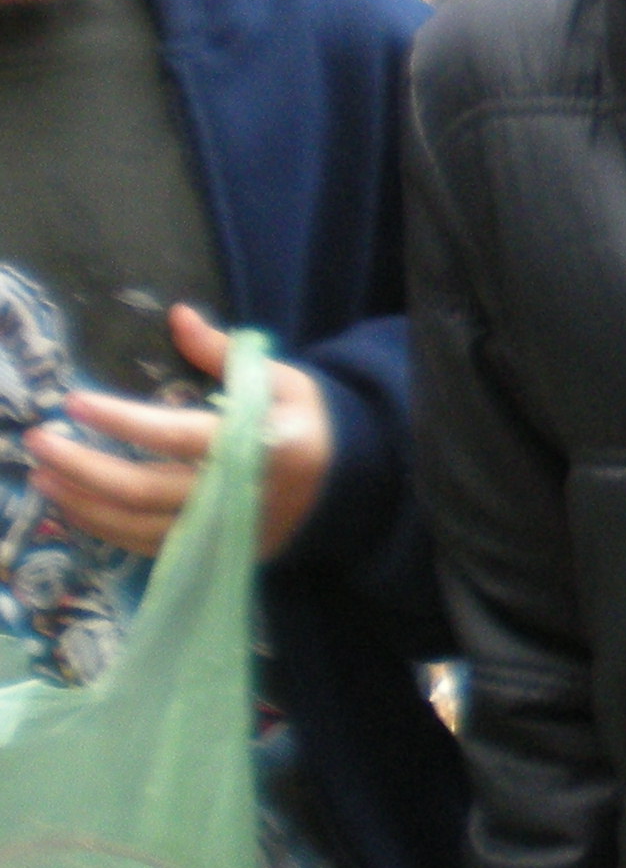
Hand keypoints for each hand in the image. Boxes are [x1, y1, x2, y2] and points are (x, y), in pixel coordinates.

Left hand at [27, 307, 330, 560]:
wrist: (346, 485)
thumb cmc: (306, 423)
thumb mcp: (280, 379)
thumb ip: (224, 354)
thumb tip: (178, 315)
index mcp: (262, 447)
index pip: (181, 437)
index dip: (124, 422)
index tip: (75, 402)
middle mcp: (239, 496)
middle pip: (147, 490)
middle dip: (84, 467)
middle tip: (37, 440)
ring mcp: (225, 533)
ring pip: (138, 526)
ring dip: (81, 502)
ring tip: (41, 474)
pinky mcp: (213, 552)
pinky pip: (146, 546)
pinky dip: (103, 528)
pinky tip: (72, 504)